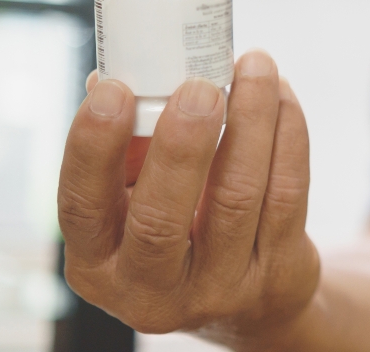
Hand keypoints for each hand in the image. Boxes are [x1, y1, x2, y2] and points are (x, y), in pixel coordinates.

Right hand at [58, 50, 318, 339]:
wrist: (249, 302)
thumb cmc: (178, 229)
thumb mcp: (135, 205)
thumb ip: (127, 150)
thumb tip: (114, 79)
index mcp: (99, 267)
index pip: (81, 207)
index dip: (93, 147)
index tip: (114, 89)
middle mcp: (153, 292)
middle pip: (161, 219)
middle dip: (181, 144)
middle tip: (200, 87)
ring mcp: (220, 289)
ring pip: (237, 197)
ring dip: (250, 121)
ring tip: (255, 67)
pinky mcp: (278, 275)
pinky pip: (286, 193)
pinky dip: (287, 135)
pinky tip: (280, 97)